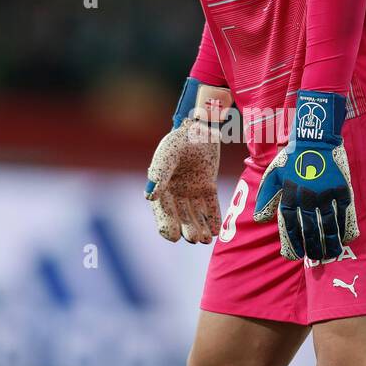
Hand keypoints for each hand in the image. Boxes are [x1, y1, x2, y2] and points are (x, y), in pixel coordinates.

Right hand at [144, 80, 230, 244]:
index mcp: (161, 185)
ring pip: (195, 213)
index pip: (162, 209)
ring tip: (204, 240)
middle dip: (186, 229)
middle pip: (180, 215)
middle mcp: (175, 190)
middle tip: (193, 239)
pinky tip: (215, 231)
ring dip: (199, 227)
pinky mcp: (207, 186)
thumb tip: (149, 197)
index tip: (173, 237)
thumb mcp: (169, 153)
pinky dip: (212, 218)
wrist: (202, 125)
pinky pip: (209, 206)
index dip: (166, 224)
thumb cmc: (181, 138)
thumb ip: (159, 173)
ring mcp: (191, 189)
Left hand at [253, 90, 358, 261]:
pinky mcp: (341, 189)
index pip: (289, 226)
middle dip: (312, 248)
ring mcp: (325, 194)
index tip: (295, 255)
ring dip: (330, 243)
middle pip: (310, 230)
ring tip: (332, 255)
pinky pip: (344, 213)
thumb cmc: (292, 157)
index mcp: (289, 195)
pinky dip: (345, 227)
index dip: (292, 243)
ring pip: (329, 225)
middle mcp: (306, 197)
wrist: (316, 138)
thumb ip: (265, 197)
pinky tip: (345, 238)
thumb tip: (259, 220)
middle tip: (316, 260)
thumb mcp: (273, 174)